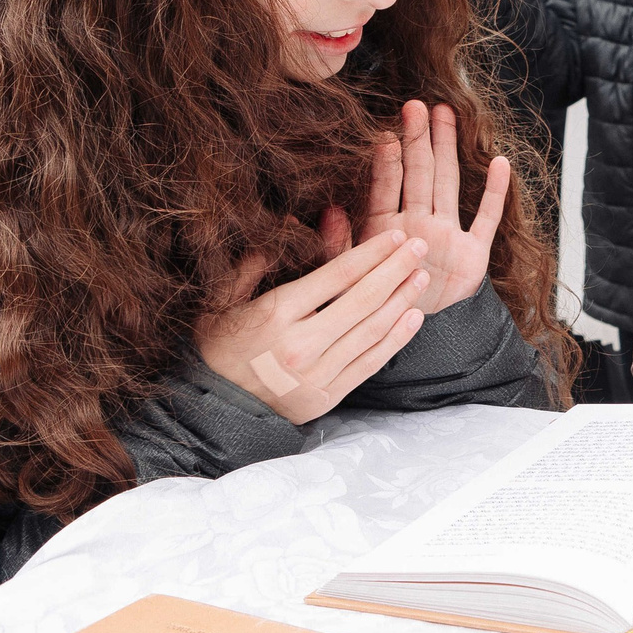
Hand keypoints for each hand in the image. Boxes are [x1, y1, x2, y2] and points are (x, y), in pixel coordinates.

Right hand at [195, 228, 431, 423]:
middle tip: (420, 247)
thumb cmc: (218, 346)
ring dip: (402, 300)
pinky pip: (370, 363)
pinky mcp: (327, 396)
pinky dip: (396, 339)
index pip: (336, 276)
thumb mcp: (222, 301)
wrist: (211, 409)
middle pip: (362, 300)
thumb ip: (255, 263)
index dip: (371, 253)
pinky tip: (413, 317)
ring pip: (372, 330)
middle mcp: (299, 344)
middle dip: (396, 269)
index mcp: (275, 315)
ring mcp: (316, 374)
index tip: (395, 237)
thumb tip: (291, 223)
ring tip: (421, 276)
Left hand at [356, 100, 513, 312]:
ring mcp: (447, 233)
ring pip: (448, 183)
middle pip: (419, 174)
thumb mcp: (349, 277)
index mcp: (386, 228)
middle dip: (418, 140)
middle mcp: (418, 222)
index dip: (387, 159)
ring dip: (448, 150)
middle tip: (416, 105)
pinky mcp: (474, 252)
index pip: (386, 187)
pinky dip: (494, 193)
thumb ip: (338, 246)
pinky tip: (499, 165)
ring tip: (447, 115)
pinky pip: (486, 218)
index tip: (385, 130)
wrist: (413, 325)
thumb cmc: (378, 298)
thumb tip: (328, 210)